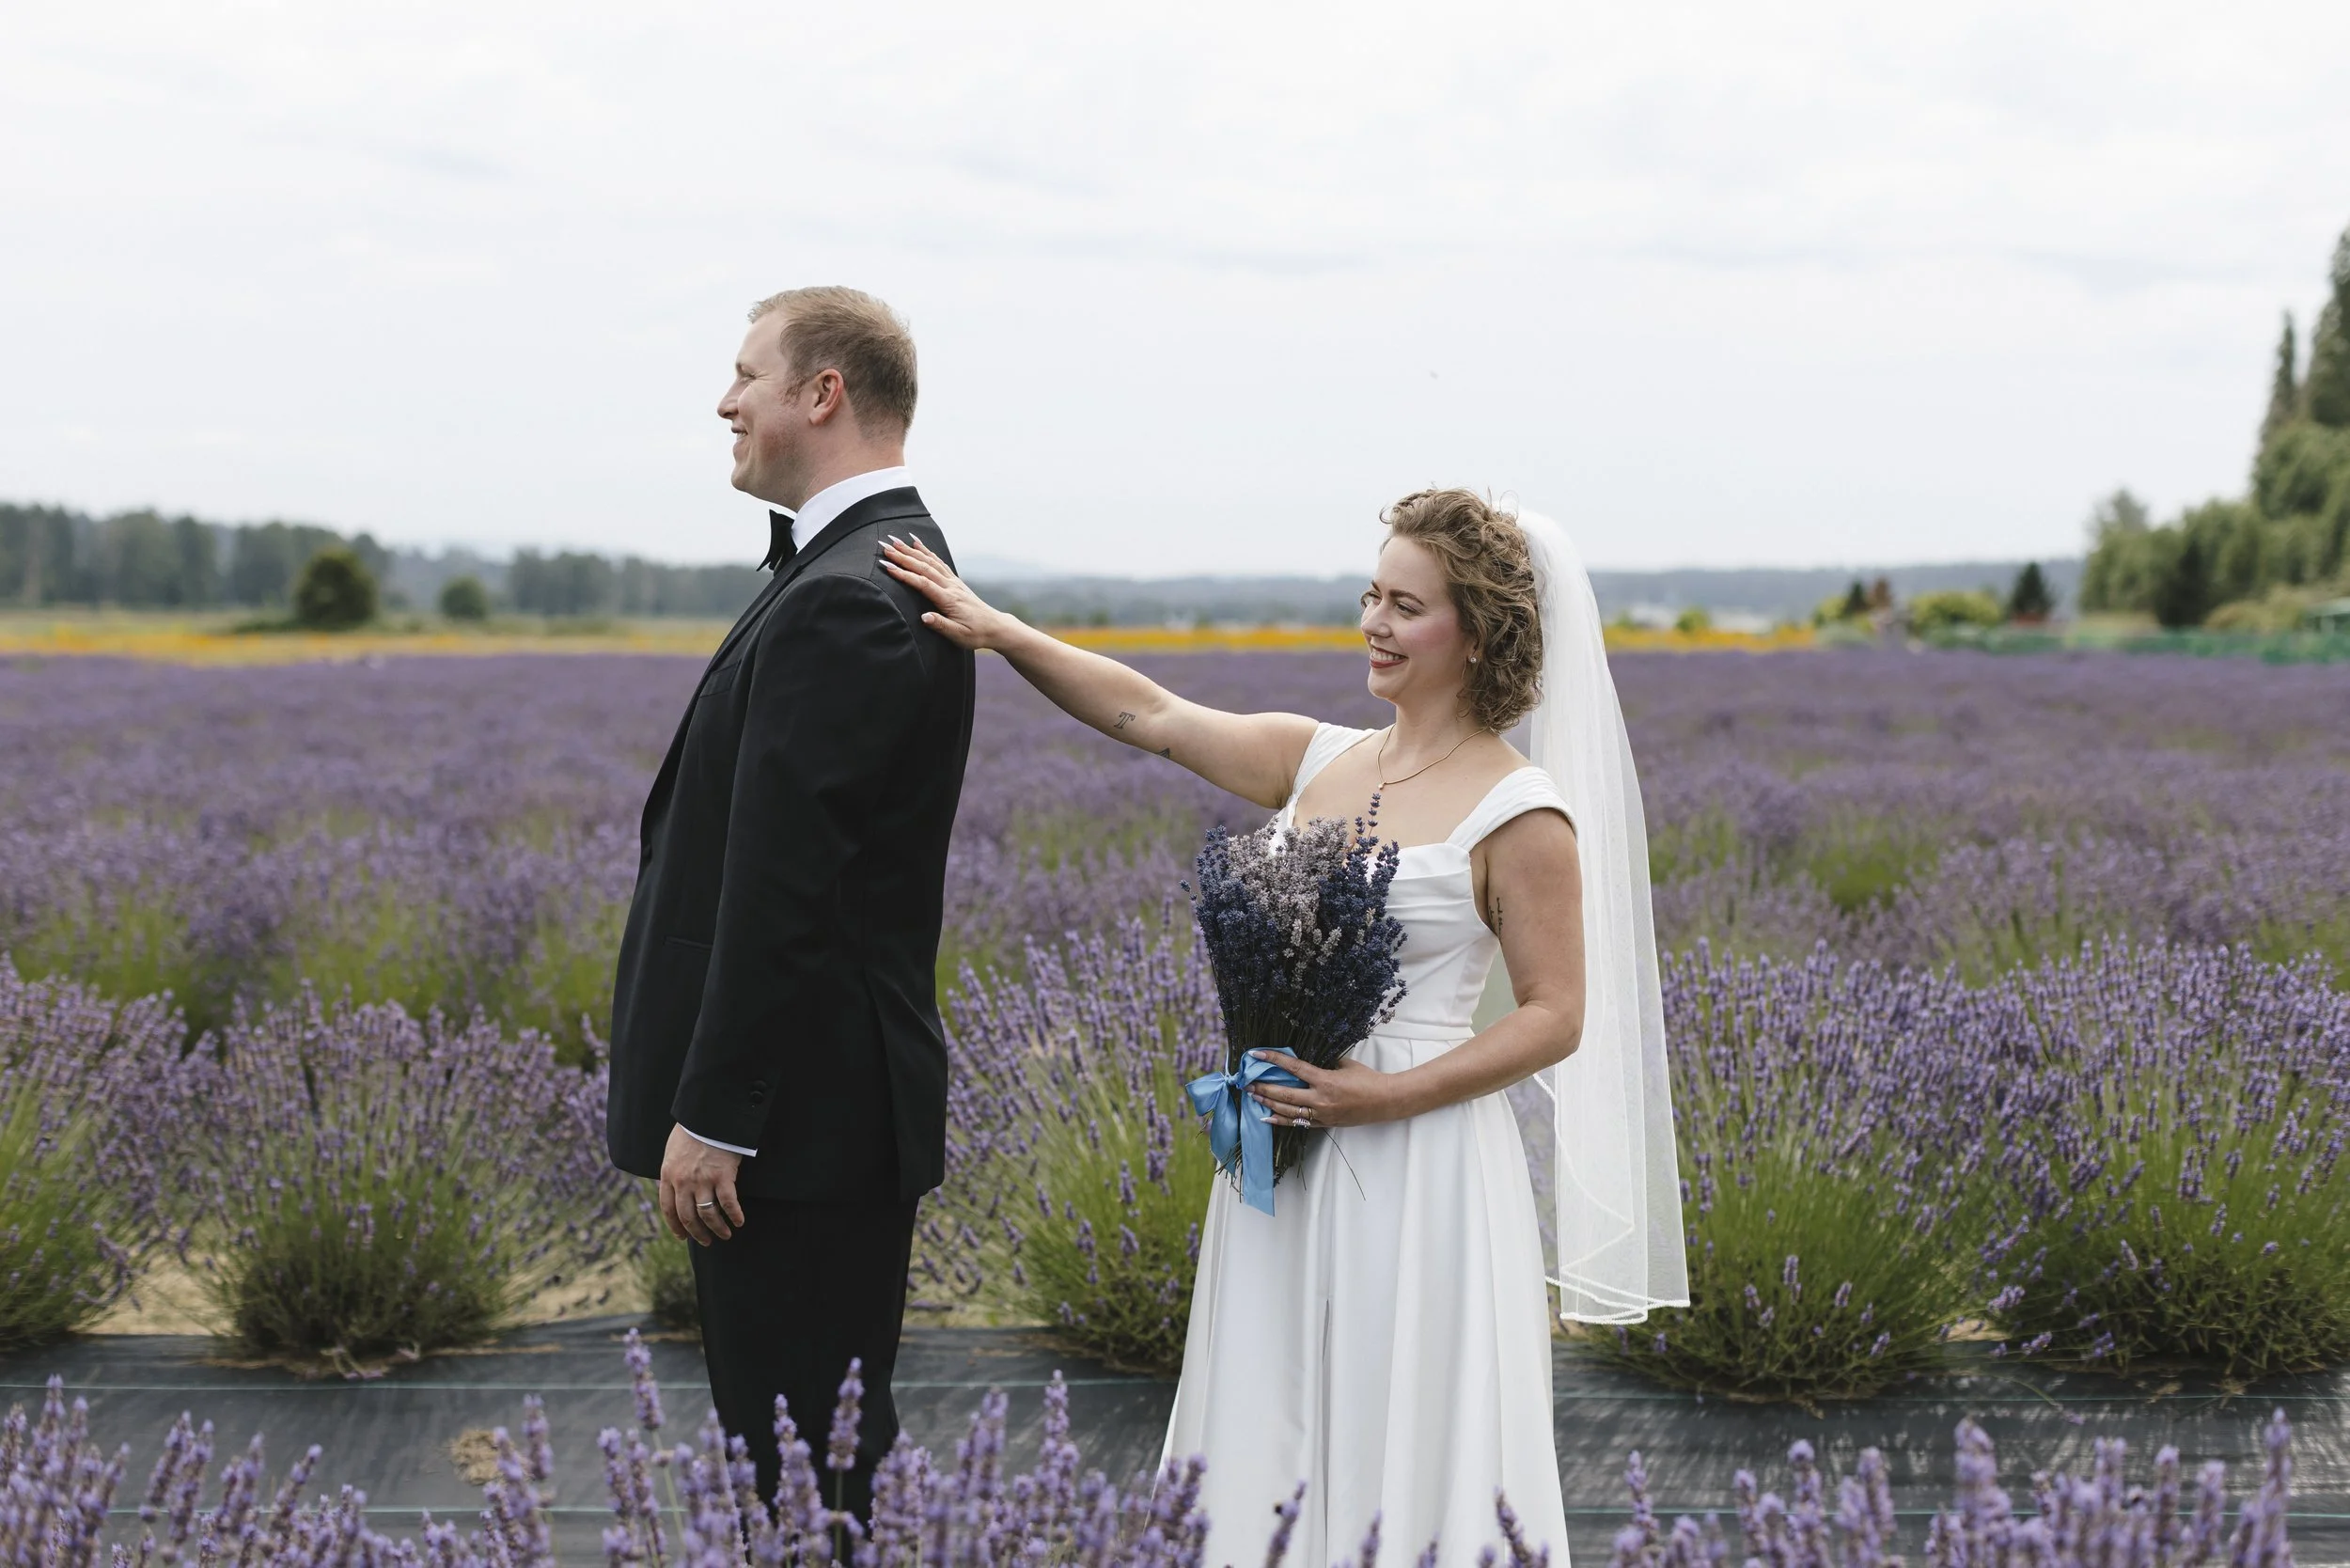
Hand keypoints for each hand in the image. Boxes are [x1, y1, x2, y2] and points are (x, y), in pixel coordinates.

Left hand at [659, 1124, 745, 1245]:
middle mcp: (683, 1182)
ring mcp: (703, 1180)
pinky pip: (729, 1203)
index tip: (683, 1236)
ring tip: (724, 1235)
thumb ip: (673, 1172)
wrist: (707, 1115)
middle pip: (687, 1217)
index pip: (668, 1209)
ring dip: (716, 1228)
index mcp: (668, 1176)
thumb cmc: (691, 1130)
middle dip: (697, 1233)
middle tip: (706, 1241)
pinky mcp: (723, 1176)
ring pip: (708, 1214)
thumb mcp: (672, 1152)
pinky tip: (739, 1222)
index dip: (676, 1226)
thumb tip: (676, 1188)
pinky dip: (735, 1215)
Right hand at [880, 535, 1014, 650]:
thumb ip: (940, 625)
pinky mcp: (955, 581)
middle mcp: (950, 586)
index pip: (923, 584)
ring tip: (896, 541)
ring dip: (911, 551)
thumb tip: (923, 617)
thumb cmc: (976, 633)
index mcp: (949, 600)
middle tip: (885, 547)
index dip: (904, 575)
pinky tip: (917, 544)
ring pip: (930, 562)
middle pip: (924, 568)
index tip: (888, 566)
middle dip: (903, 556)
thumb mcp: (958, 635)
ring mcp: (953, 582)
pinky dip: (926, 551)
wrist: (995, 627)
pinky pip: (938, 562)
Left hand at [1246, 1052, 1404, 1128]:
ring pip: (1288, 1111)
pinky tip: (1266, 1118)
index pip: (1293, 1068)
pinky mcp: (1324, 1124)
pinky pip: (1298, 1123)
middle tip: (1247, 1083)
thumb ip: (1324, 1062)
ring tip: (1253, 1097)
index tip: (1256, 1055)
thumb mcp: (1344, 1064)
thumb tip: (1304, 1059)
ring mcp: (1322, 1114)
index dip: (1273, 1060)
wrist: (1385, 1101)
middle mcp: (1321, 1099)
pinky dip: (1280, 1120)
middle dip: (1263, 1088)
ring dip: (1268, 1104)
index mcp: (1325, 1080)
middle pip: (1284, 1094)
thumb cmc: (1367, 1079)